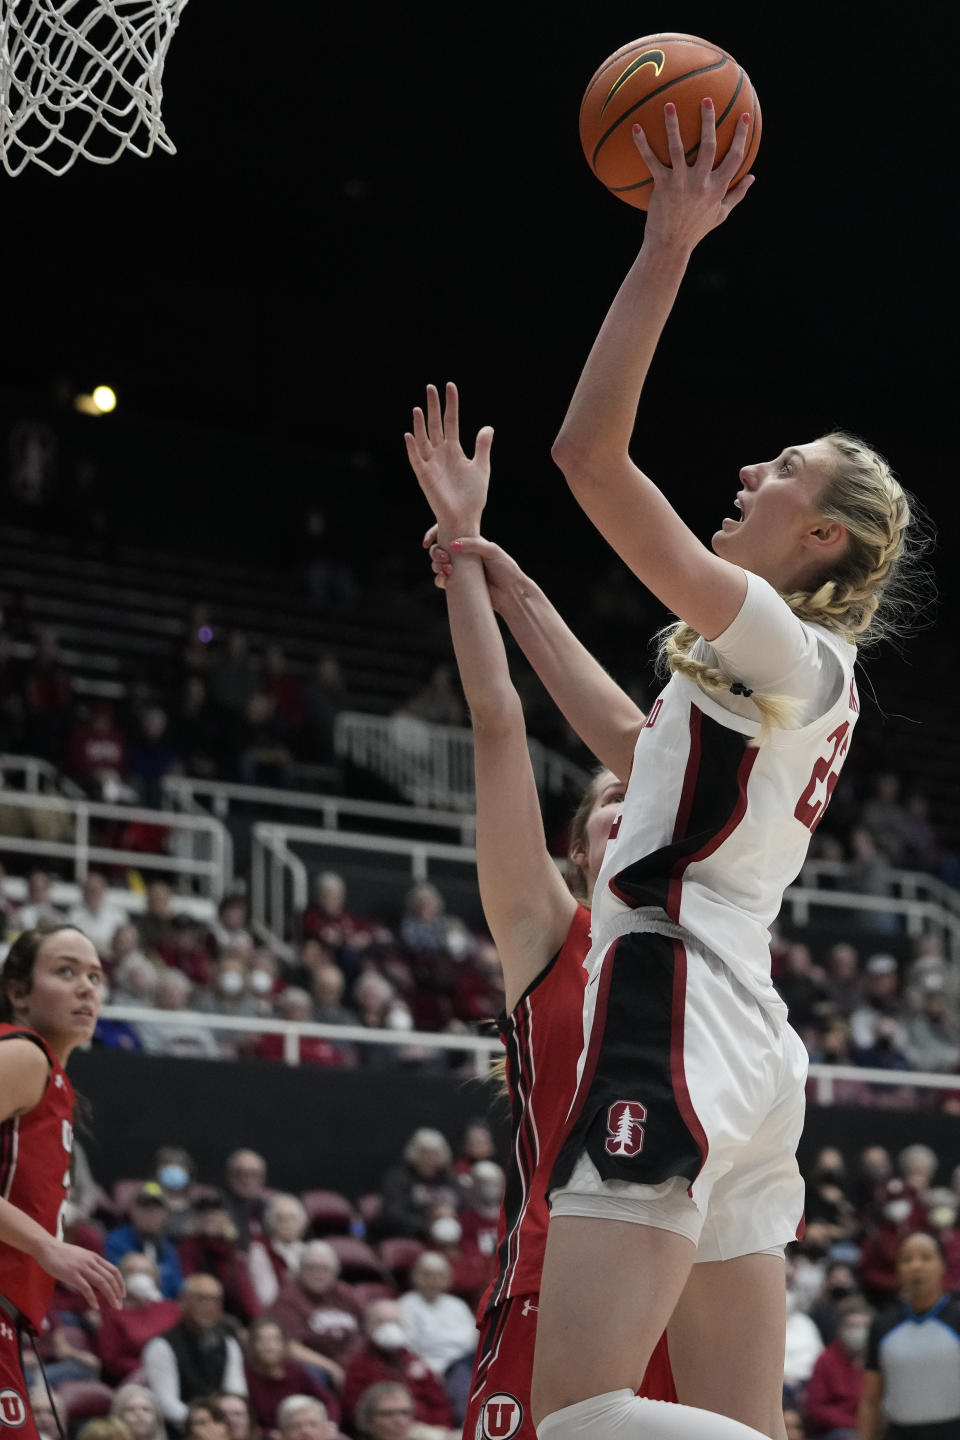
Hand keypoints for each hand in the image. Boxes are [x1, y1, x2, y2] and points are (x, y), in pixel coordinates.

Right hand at [36, 1237, 124, 1310]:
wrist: (47, 1248)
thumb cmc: (62, 1254)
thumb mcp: (81, 1257)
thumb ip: (89, 1265)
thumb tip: (95, 1279)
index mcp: (94, 1257)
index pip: (113, 1270)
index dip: (120, 1282)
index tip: (122, 1294)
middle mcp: (91, 1261)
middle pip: (110, 1277)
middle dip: (117, 1292)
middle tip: (120, 1305)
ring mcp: (82, 1267)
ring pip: (101, 1282)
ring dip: (110, 1295)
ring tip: (114, 1306)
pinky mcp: (72, 1274)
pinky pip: (86, 1288)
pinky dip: (92, 1298)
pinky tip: (95, 1307)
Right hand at [404, 382, 492, 537]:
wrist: (465, 517)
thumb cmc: (473, 496)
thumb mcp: (481, 467)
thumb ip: (482, 446)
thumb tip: (487, 427)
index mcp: (454, 450)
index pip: (451, 421)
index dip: (450, 404)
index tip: (450, 386)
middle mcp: (440, 453)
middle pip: (435, 425)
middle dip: (433, 407)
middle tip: (431, 387)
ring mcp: (431, 464)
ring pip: (423, 439)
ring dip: (420, 424)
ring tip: (419, 407)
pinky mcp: (424, 477)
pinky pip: (416, 459)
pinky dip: (412, 448)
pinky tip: (410, 435)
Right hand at [421, 527, 528, 614]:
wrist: (511, 593)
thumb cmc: (506, 568)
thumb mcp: (492, 550)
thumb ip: (474, 544)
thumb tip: (452, 545)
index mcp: (470, 541)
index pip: (448, 532)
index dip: (434, 534)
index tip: (428, 541)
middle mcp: (463, 554)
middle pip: (440, 548)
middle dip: (436, 552)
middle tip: (444, 558)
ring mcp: (460, 569)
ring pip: (438, 564)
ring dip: (436, 565)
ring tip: (446, 569)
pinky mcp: (459, 584)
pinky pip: (442, 580)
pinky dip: (439, 579)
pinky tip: (444, 580)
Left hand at [635, 98, 754, 251]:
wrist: (671, 246)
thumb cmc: (696, 230)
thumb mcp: (721, 214)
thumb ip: (737, 194)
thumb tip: (753, 178)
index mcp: (718, 187)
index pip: (735, 157)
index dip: (741, 136)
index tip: (744, 117)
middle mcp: (701, 182)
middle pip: (709, 145)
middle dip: (709, 120)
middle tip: (707, 99)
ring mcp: (681, 183)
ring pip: (678, 148)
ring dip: (673, 125)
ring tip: (669, 104)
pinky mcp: (662, 186)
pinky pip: (651, 161)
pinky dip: (642, 144)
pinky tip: (635, 128)